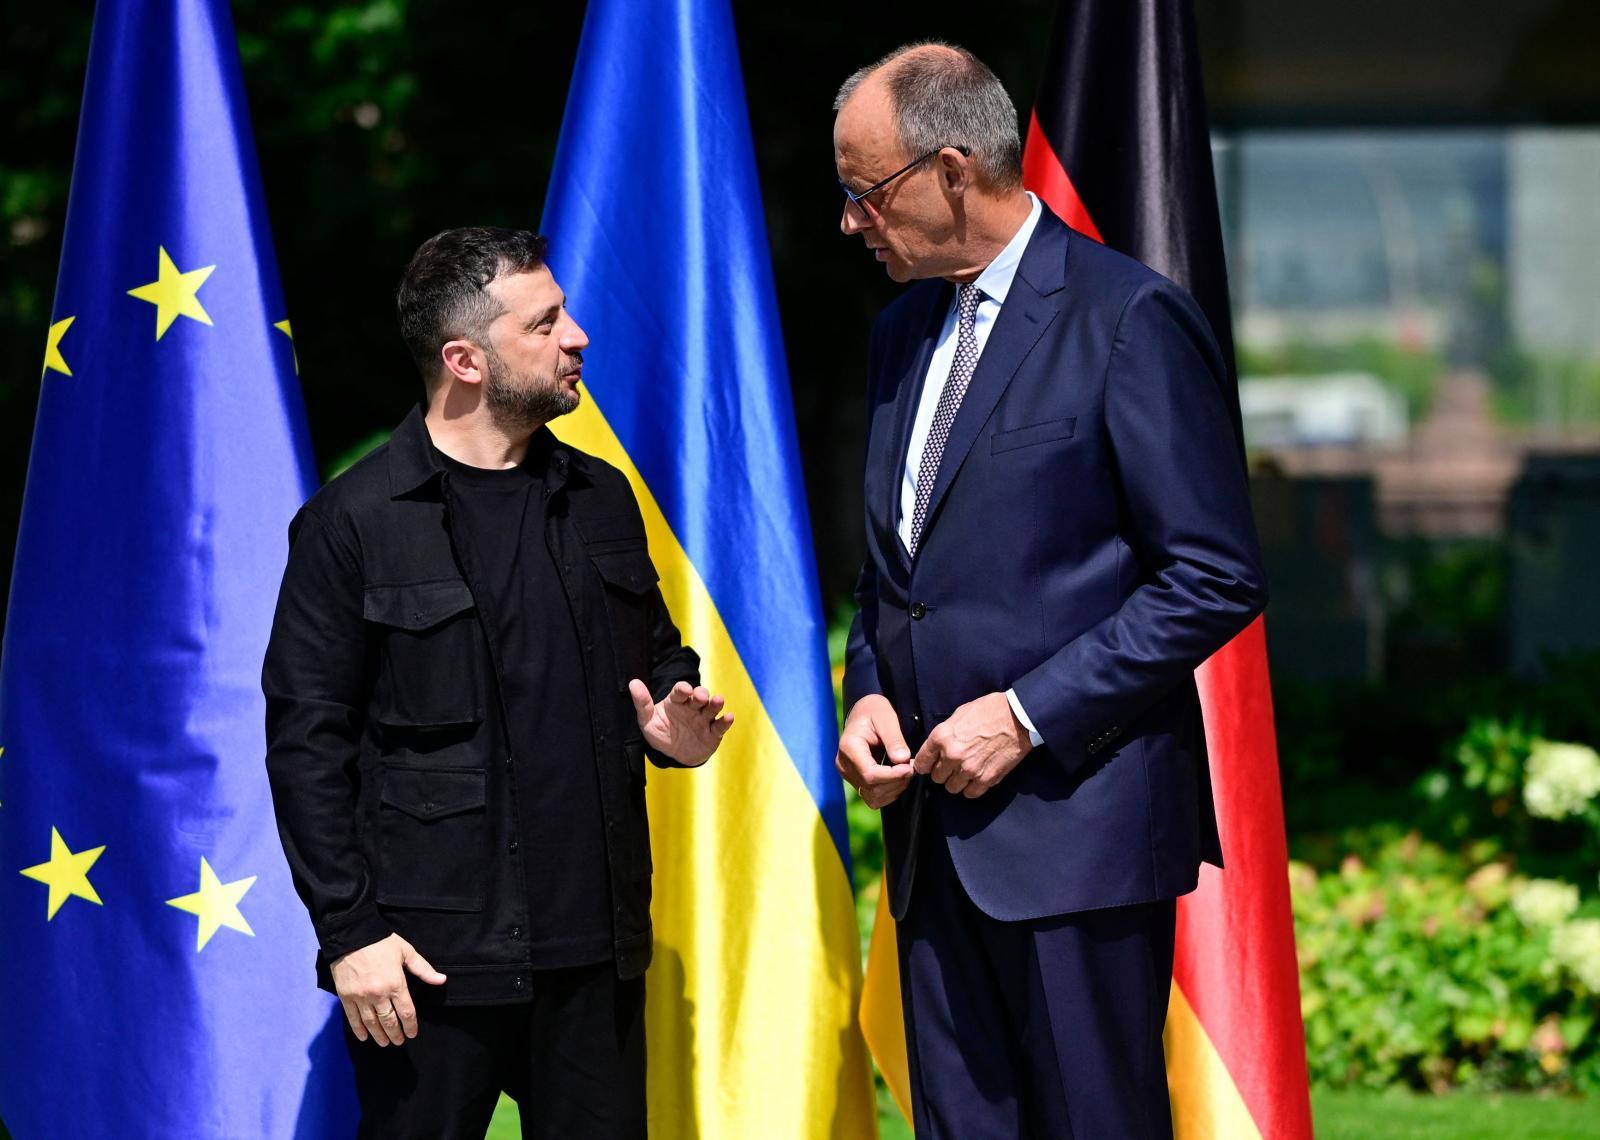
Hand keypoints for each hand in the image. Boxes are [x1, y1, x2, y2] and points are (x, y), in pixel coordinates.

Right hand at [330, 932, 446, 1045]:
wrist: (351, 935)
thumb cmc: (381, 942)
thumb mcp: (406, 952)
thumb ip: (423, 969)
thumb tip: (442, 980)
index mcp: (396, 984)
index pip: (406, 1012)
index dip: (410, 1025)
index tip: (412, 1033)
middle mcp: (378, 994)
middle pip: (388, 1021)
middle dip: (395, 1034)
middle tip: (399, 1041)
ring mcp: (360, 997)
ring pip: (371, 1023)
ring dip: (379, 1035)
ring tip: (384, 1042)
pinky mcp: (346, 997)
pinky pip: (352, 1018)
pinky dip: (358, 1030)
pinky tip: (364, 1037)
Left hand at [629, 679, 732, 765]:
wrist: (674, 754)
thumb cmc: (661, 732)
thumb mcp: (647, 720)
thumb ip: (642, 703)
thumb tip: (633, 683)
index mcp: (677, 701)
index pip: (680, 691)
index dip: (683, 689)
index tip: (684, 690)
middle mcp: (692, 707)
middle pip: (699, 696)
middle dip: (701, 694)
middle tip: (700, 696)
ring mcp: (704, 719)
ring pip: (712, 707)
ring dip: (716, 703)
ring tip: (718, 700)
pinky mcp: (713, 733)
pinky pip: (720, 726)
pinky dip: (726, 721)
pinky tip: (729, 717)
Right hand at [835, 694, 914, 809]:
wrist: (864, 712)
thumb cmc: (875, 711)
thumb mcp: (886, 717)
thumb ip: (894, 739)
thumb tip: (902, 760)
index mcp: (848, 747)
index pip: (869, 774)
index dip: (892, 776)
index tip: (910, 768)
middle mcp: (844, 764)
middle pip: (871, 788)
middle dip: (896, 782)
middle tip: (912, 766)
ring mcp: (848, 774)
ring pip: (872, 797)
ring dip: (894, 789)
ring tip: (906, 771)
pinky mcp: (855, 780)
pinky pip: (872, 797)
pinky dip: (889, 792)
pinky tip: (898, 777)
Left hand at [913, 692, 1032, 797]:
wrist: (1017, 716)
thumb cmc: (989, 710)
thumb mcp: (958, 715)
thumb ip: (945, 734)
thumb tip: (936, 748)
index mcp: (941, 737)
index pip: (921, 763)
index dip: (925, 765)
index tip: (930, 765)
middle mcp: (952, 756)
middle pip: (936, 778)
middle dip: (943, 772)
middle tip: (953, 765)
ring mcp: (969, 769)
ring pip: (952, 788)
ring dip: (957, 781)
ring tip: (965, 772)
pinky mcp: (986, 779)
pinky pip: (970, 793)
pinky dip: (972, 788)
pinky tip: (976, 778)